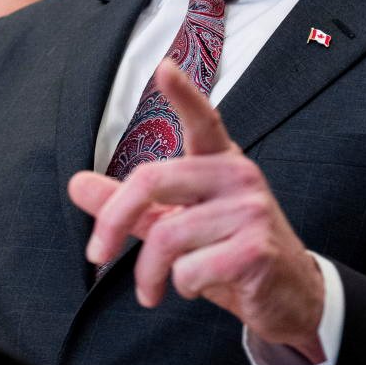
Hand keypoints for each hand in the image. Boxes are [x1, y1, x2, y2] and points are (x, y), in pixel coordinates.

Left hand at [68, 62, 325, 361]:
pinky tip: (197, 286)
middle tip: (97, 254)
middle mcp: (238, 175)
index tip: (165, 68)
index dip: (184, 94)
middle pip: (152, 179)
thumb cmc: (228, 253)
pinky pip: (191, 269)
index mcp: (219, 161)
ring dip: (149, 273)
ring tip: (155, 287)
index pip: (202, 120)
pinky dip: (182, 286)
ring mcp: (251, 210)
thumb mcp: (175, 225)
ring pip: (168, 236)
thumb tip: (76, 183)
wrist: (289, 296)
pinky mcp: (257, 249)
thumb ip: (130, 205)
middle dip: (113, 220)